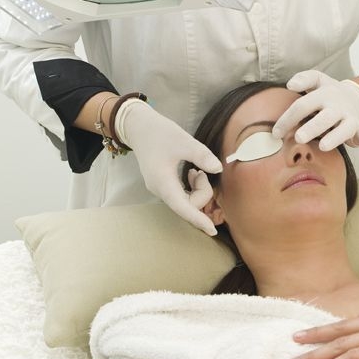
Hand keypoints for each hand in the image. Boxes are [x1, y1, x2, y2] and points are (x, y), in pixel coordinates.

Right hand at [115, 100, 221, 235]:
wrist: (139, 128)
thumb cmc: (159, 133)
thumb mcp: (184, 141)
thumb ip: (202, 155)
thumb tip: (218, 169)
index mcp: (163, 183)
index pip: (183, 207)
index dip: (198, 219)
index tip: (212, 230)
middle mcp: (160, 190)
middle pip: (188, 204)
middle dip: (202, 192)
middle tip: (201, 171)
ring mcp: (160, 189)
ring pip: (186, 200)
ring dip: (197, 189)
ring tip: (196, 170)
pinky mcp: (162, 185)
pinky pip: (182, 195)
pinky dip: (191, 187)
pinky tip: (193, 173)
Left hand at [273, 70, 358, 151]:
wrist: (358, 97)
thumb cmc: (331, 93)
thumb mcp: (319, 80)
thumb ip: (305, 78)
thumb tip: (290, 84)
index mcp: (322, 94)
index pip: (302, 106)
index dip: (288, 119)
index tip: (276, 134)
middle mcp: (336, 106)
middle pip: (323, 118)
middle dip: (312, 128)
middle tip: (299, 138)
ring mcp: (348, 117)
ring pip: (343, 128)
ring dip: (334, 137)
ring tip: (324, 146)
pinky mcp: (358, 127)